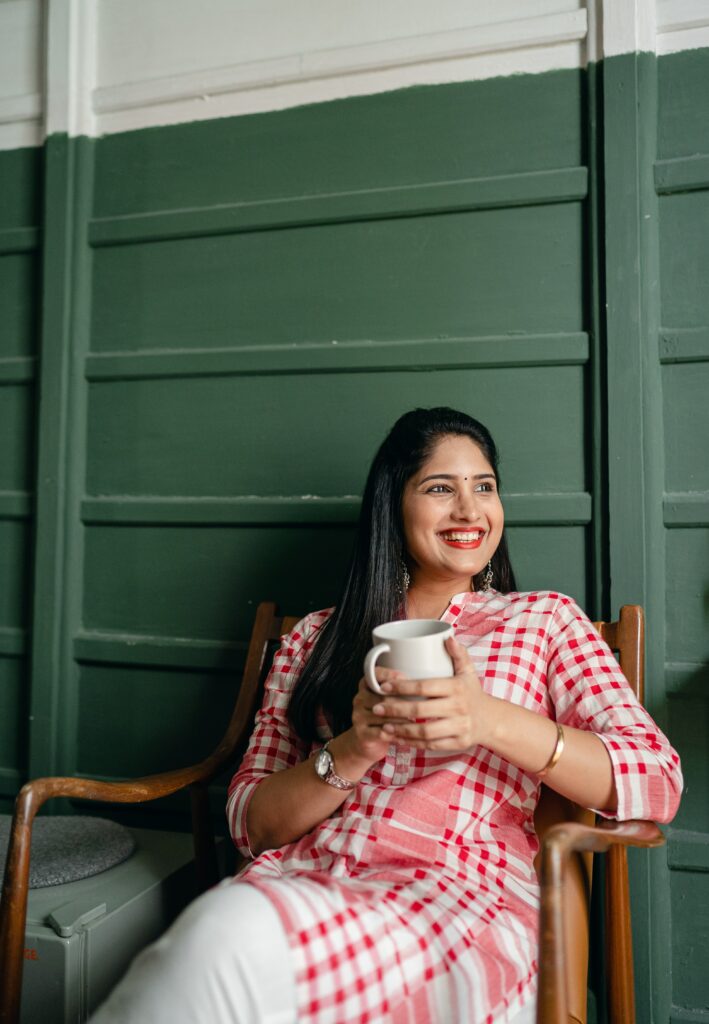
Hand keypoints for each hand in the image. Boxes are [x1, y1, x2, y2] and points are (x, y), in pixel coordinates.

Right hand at [341, 667, 412, 764]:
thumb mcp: (388, 700)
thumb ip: (399, 691)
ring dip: (402, 719)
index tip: (406, 678)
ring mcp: (359, 716)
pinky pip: (382, 732)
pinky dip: (396, 733)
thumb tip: (423, 686)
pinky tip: (406, 735)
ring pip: (384, 715)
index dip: (390, 674)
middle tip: (420, 705)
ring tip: (416, 721)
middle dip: (403, 701)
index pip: (375, 674)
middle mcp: (360, 699)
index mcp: (366, 686)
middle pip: (383, 696)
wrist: (365, 742)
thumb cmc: (383, 718)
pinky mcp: (361, 733)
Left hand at [369, 636, 488, 751]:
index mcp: (457, 687)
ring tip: (384, 726)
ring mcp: (459, 727)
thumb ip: (458, 654)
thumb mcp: (468, 672)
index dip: (401, 686)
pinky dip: (412, 744)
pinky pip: (431, 746)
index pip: (424, 686)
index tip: (383, 686)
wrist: (490, 721)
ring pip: (424, 732)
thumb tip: (448, 636)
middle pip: (420, 710)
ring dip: (401, 730)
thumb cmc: (472, 693)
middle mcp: (458, 708)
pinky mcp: (458, 743)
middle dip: (395, 710)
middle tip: (377, 708)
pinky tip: (398, 739)